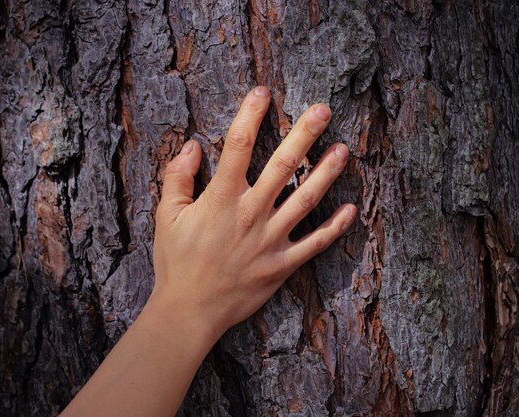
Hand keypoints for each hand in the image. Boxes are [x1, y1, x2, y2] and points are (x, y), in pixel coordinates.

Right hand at [151, 86, 356, 342]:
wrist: (189, 311)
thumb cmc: (176, 262)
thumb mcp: (167, 217)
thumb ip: (177, 178)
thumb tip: (190, 145)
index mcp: (221, 198)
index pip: (238, 145)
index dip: (250, 114)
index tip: (263, 92)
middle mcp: (250, 214)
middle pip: (282, 165)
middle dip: (304, 133)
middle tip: (323, 110)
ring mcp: (270, 240)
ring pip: (306, 199)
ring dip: (327, 172)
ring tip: (344, 150)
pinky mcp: (282, 265)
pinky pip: (315, 244)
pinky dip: (334, 227)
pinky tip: (351, 209)